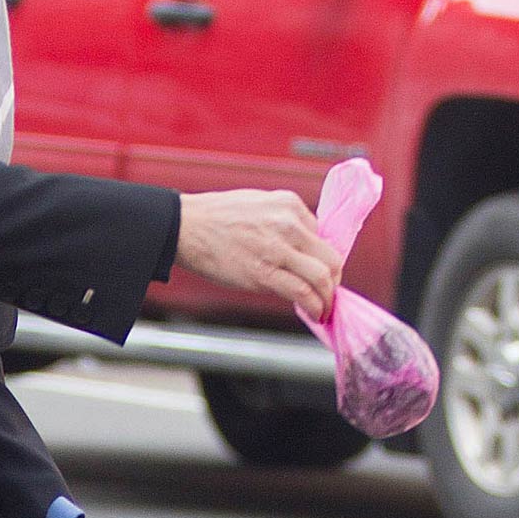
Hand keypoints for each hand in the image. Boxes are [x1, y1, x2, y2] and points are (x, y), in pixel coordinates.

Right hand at [175, 189, 342, 326]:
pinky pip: (302, 292)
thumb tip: (300, 246)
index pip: (322, 235)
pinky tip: (313, 313)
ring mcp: (278, 248)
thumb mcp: (258, 204)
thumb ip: (283, 221)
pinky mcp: (264, 273)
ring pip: (323, 277)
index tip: (319, 273)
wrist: (185, 227)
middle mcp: (289, 223)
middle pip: (331, 257)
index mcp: (289, 204)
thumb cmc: (215, 218)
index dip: (322, 259)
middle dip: (333, 280)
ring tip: (323, 308)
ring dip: (327, 298)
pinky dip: (314, 307)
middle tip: (327, 293)